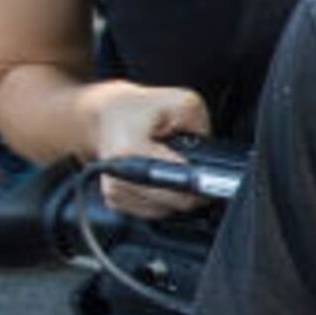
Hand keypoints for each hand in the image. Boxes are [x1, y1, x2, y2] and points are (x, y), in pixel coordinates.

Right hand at [84, 80, 215, 216]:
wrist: (100, 115)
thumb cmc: (135, 108)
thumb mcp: (180, 102)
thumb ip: (202, 128)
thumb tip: (215, 156)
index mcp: (132, 152)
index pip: (180, 185)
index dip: (202, 183)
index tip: (210, 177)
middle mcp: (119, 178)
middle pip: (177, 204)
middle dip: (193, 187)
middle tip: (192, 166)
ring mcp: (114, 193)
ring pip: (167, 211)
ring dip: (177, 193)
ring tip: (170, 167)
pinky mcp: (115, 201)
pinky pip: (153, 212)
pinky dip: (163, 197)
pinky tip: (159, 178)